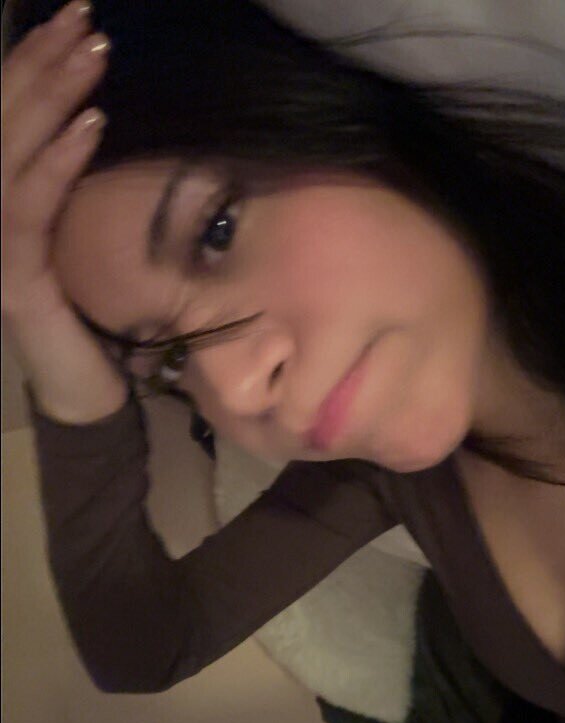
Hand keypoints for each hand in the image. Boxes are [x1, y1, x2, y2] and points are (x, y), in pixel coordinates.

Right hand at [2, 1, 127, 422]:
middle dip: (41, 63)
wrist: (84, 388)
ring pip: (12, 152)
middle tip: (83, 17)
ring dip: (51, 97)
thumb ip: (78, 192)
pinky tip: (90, 126)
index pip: (12, 120)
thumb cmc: (93, 317)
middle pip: (5, 122)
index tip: (72, 22)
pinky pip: (30, 207)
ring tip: (92, 54)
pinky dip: (59, 162)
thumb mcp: (87, 241)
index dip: (34, 65)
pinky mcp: (12, 276)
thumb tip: (100, 129)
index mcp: (6, 202)